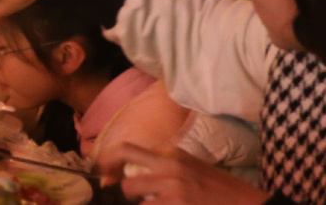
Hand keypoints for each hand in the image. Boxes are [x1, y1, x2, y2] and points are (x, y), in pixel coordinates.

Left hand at [112, 143, 267, 204]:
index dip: (106, 162)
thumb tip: (127, 173)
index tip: (100, 174)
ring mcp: (173, 188)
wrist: (249, 204)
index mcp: (170, 152)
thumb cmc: (218, 189)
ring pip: (135, 198)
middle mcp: (169, 166)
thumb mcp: (189, 166)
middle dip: (121, 192)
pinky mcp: (177, 204)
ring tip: (155, 203)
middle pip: (125, 179)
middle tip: (124, 197)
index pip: (125, 150)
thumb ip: (161, 165)